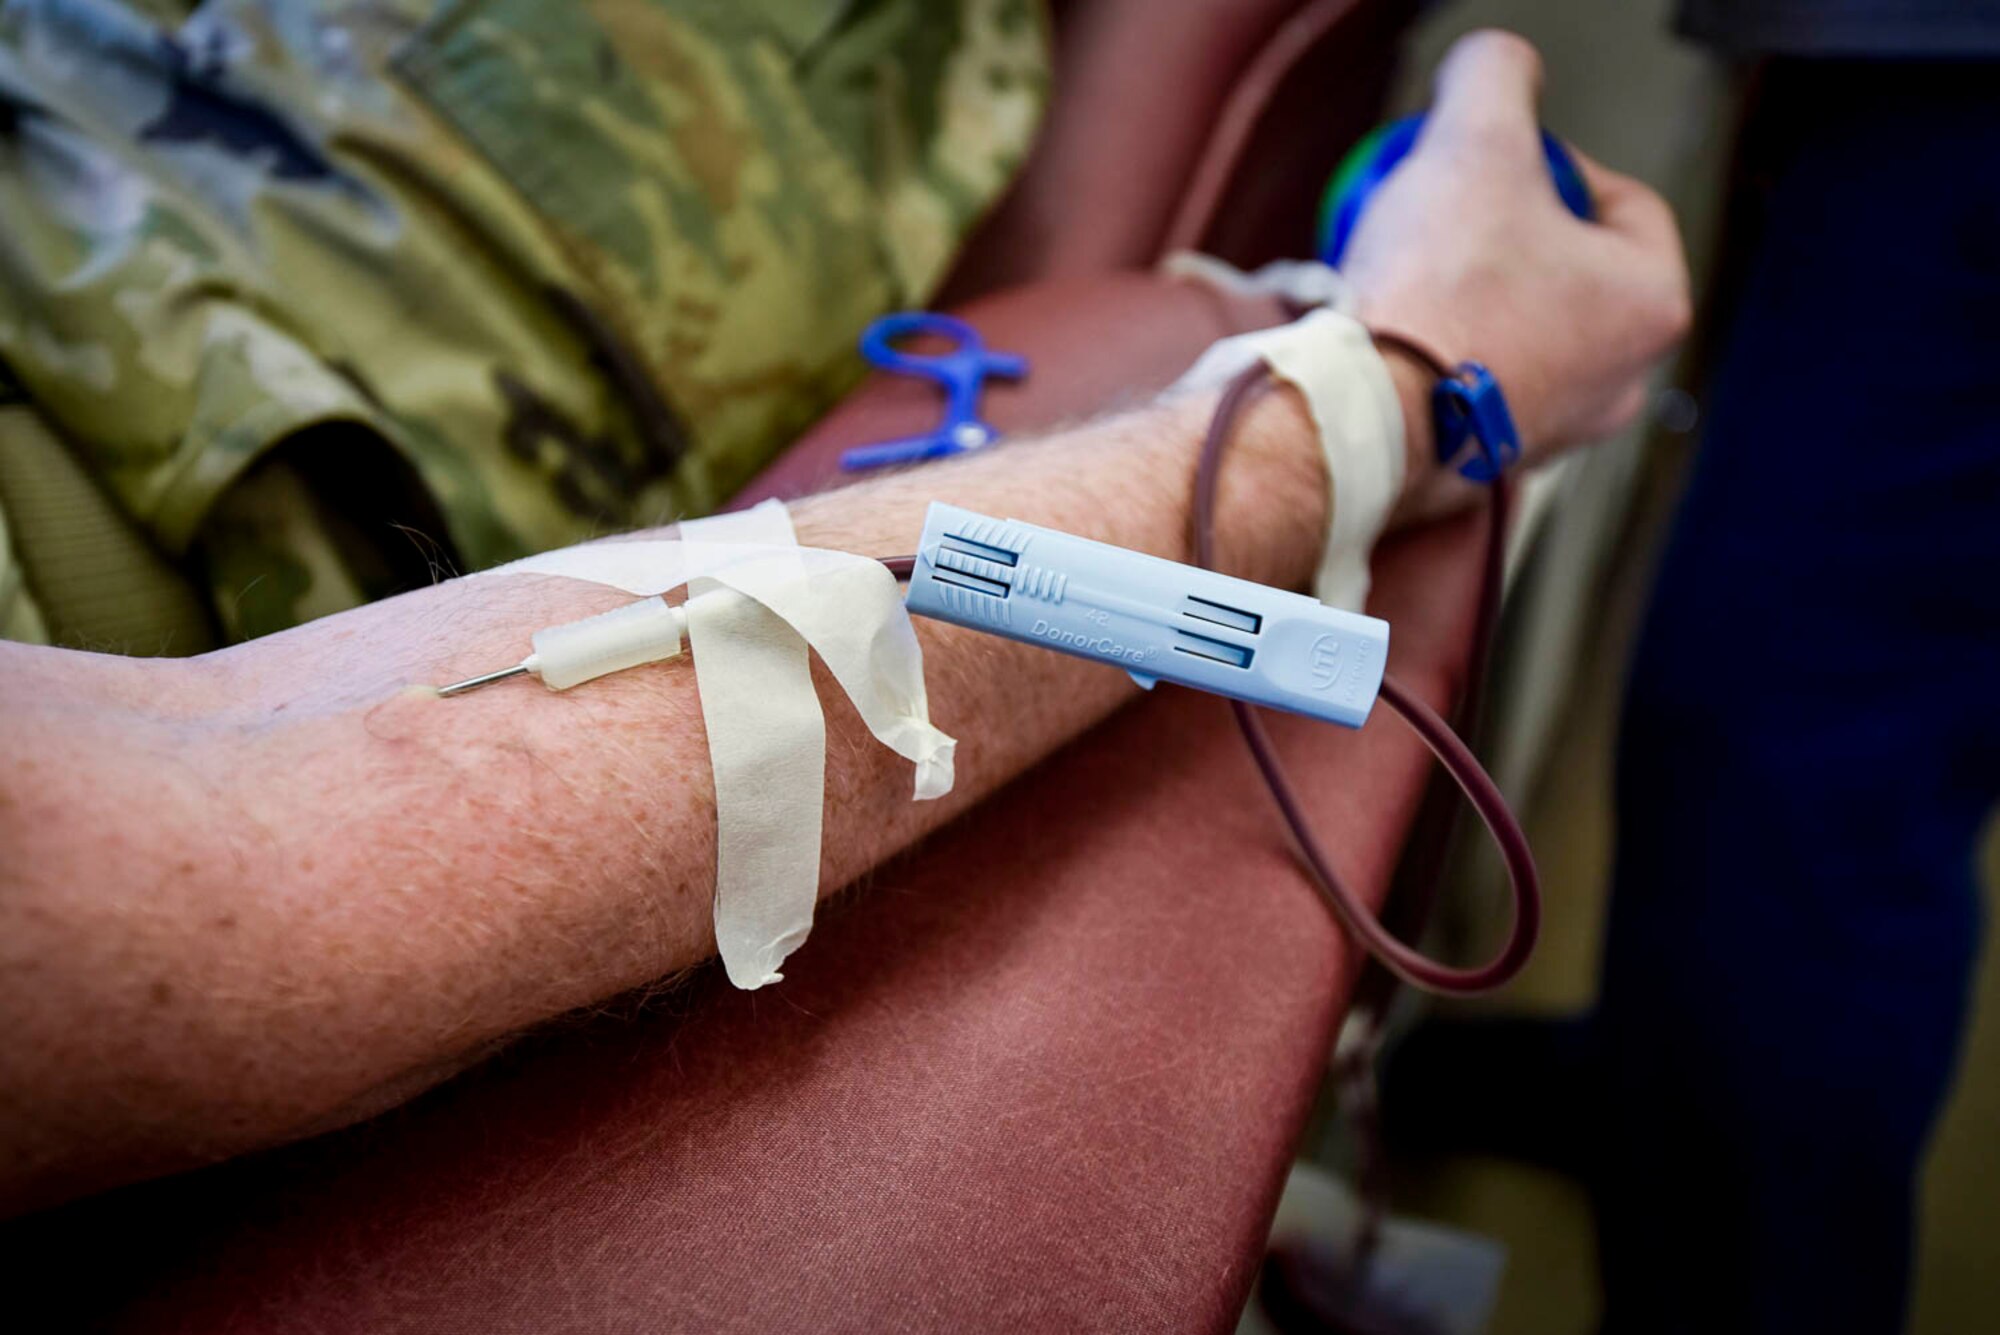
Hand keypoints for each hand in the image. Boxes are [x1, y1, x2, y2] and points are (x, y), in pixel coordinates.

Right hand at [1340, 31, 1690, 461]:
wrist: (1367, 415)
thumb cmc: (1438, 293)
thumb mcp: (1473, 140)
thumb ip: (1496, 76)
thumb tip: (1495, 64)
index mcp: (1654, 303)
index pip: (1623, 200)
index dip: (1555, 162)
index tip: (1497, 159)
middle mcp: (1622, 382)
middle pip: (1570, 269)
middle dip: (1513, 235)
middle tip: (1452, 211)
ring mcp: (1557, 433)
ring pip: (1522, 330)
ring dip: (1475, 295)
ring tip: (1414, 270)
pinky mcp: (1489, 464)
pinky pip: (1473, 385)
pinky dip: (1441, 354)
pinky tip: (1393, 329)